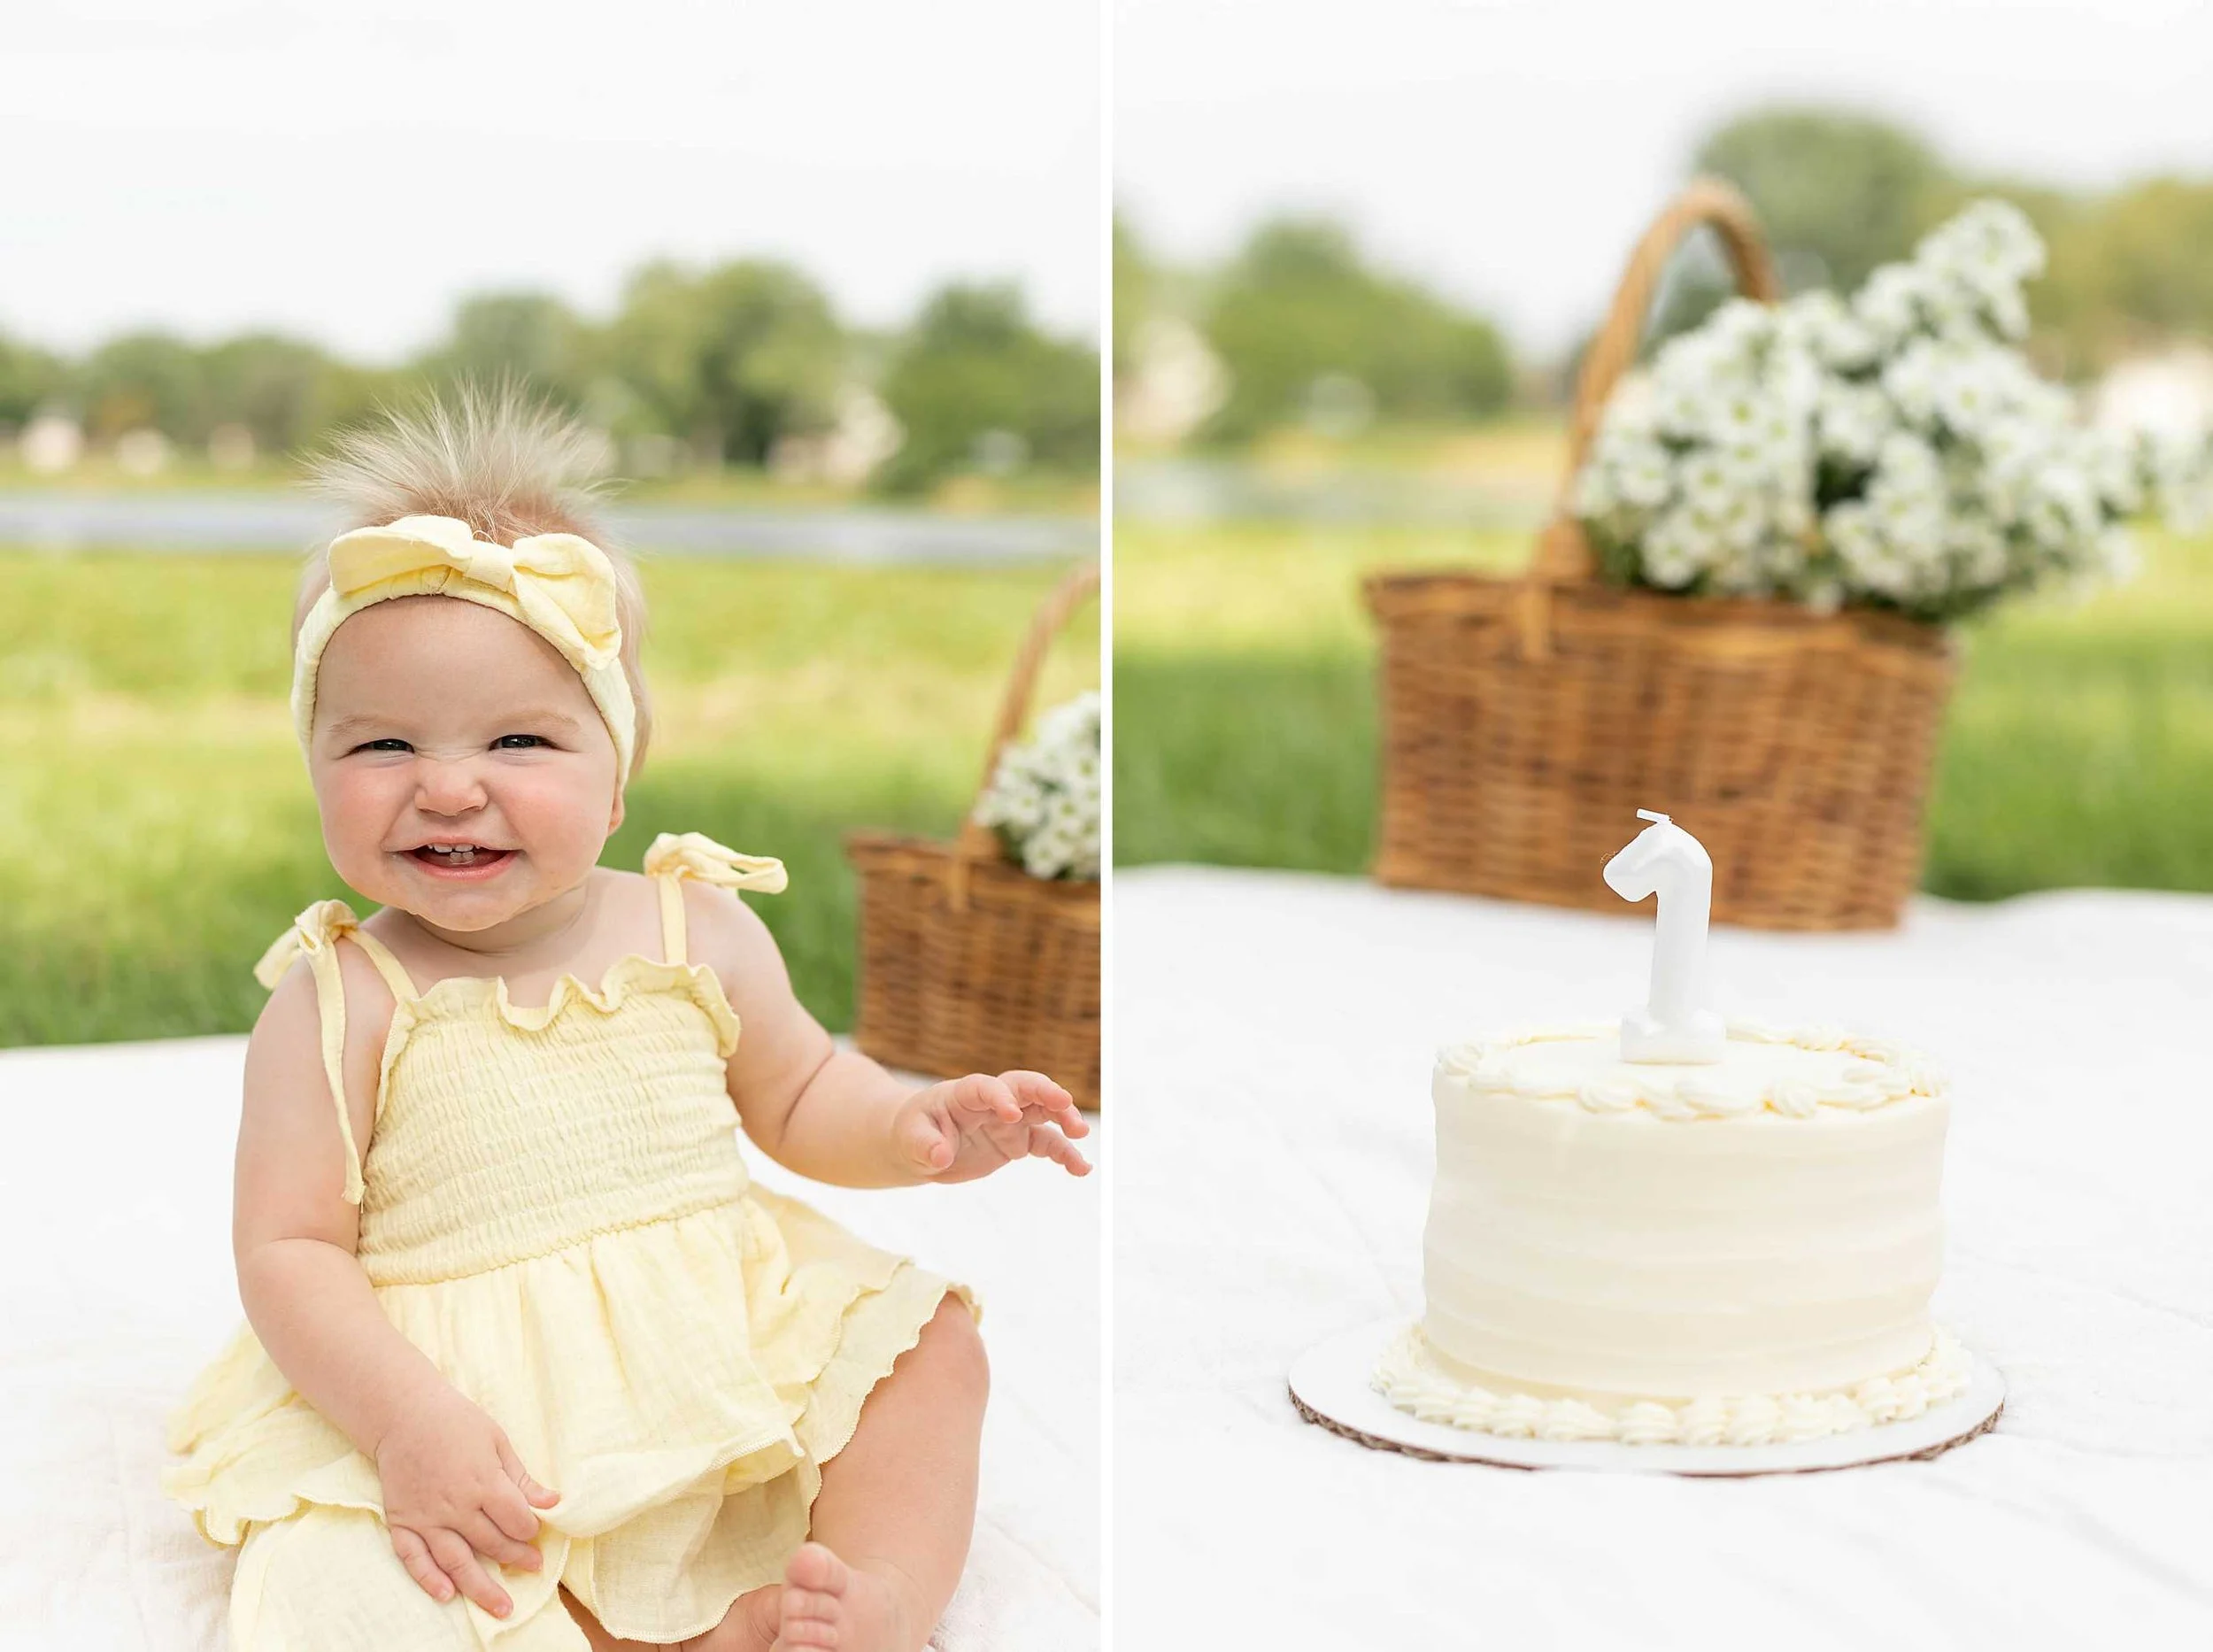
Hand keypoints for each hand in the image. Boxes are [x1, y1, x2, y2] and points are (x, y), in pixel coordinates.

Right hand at [373, 1385, 560, 1617]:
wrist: (404, 1414)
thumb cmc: (457, 1422)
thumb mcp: (497, 1441)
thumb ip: (522, 1478)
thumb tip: (552, 1502)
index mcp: (483, 1482)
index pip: (515, 1520)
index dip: (529, 1530)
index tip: (535, 1532)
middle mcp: (455, 1505)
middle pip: (491, 1543)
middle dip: (515, 1558)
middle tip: (532, 1567)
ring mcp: (426, 1516)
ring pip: (456, 1560)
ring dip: (480, 1587)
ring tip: (502, 1606)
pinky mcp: (402, 1521)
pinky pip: (414, 1558)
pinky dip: (429, 1579)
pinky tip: (447, 1594)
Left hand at [894, 1070, 1091, 1183]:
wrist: (922, 1145)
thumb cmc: (914, 1133)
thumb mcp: (911, 1140)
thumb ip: (925, 1145)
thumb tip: (940, 1155)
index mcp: (964, 1094)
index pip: (985, 1087)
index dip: (999, 1096)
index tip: (1011, 1114)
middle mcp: (992, 1101)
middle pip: (1024, 1087)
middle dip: (1045, 1092)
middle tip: (1065, 1104)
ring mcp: (1009, 1120)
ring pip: (1043, 1111)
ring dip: (1064, 1118)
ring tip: (1081, 1133)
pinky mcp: (1018, 1140)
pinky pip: (1046, 1143)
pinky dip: (1064, 1153)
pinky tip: (1081, 1168)